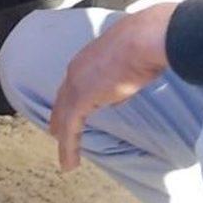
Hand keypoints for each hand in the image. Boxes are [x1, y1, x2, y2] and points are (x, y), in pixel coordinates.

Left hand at [49, 3, 176, 171]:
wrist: (145, 38)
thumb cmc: (146, 43)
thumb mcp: (132, 61)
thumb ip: (124, 77)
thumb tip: (121, 93)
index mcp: (88, 58)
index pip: (75, 82)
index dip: (71, 98)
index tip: (71, 110)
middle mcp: (77, 70)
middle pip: (64, 99)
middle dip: (60, 116)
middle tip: (56, 132)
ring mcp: (77, 84)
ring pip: (65, 117)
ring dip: (64, 139)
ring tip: (65, 156)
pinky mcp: (81, 100)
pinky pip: (71, 129)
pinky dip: (69, 148)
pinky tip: (70, 163)